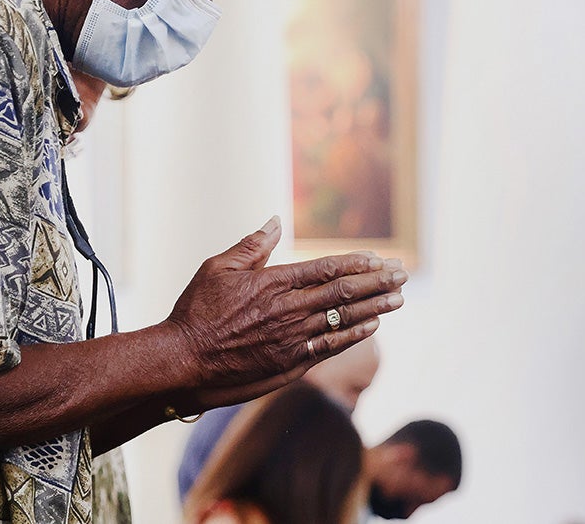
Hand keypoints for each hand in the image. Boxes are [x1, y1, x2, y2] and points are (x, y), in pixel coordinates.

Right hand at [164, 216, 405, 408]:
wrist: (182, 361)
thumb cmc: (196, 311)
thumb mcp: (218, 268)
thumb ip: (252, 246)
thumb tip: (275, 221)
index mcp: (273, 282)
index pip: (326, 268)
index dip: (357, 263)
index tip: (380, 259)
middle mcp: (288, 309)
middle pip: (343, 292)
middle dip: (377, 282)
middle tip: (402, 275)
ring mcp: (291, 339)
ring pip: (343, 320)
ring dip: (375, 307)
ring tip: (399, 298)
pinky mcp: (290, 364)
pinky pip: (330, 347)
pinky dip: (354, 336)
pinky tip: (373, 326)